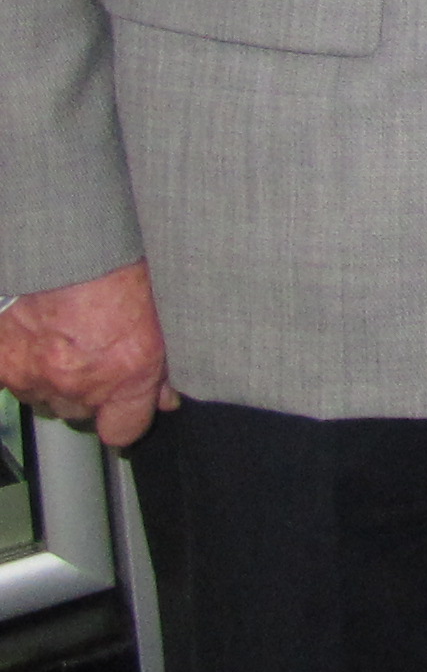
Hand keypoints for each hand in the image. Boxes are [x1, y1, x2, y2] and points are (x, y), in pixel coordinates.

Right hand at [0, 261, 176, 447]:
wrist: (61, 240)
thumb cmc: (116, 263)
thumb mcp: (159, 311)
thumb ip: (162, 362)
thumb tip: (164, 397)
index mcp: (126, 372)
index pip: (124, 431)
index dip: (129, 420)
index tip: (133, 409)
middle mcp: (78, 382)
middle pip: (81, 413)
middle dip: (92, 394)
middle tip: (98, 358)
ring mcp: (33, 375)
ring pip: (45, 399)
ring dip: (56, 382)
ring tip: (68, 344)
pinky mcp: (1, 362)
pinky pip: (14, 381)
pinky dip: (24, 367)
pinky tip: (38, 341)